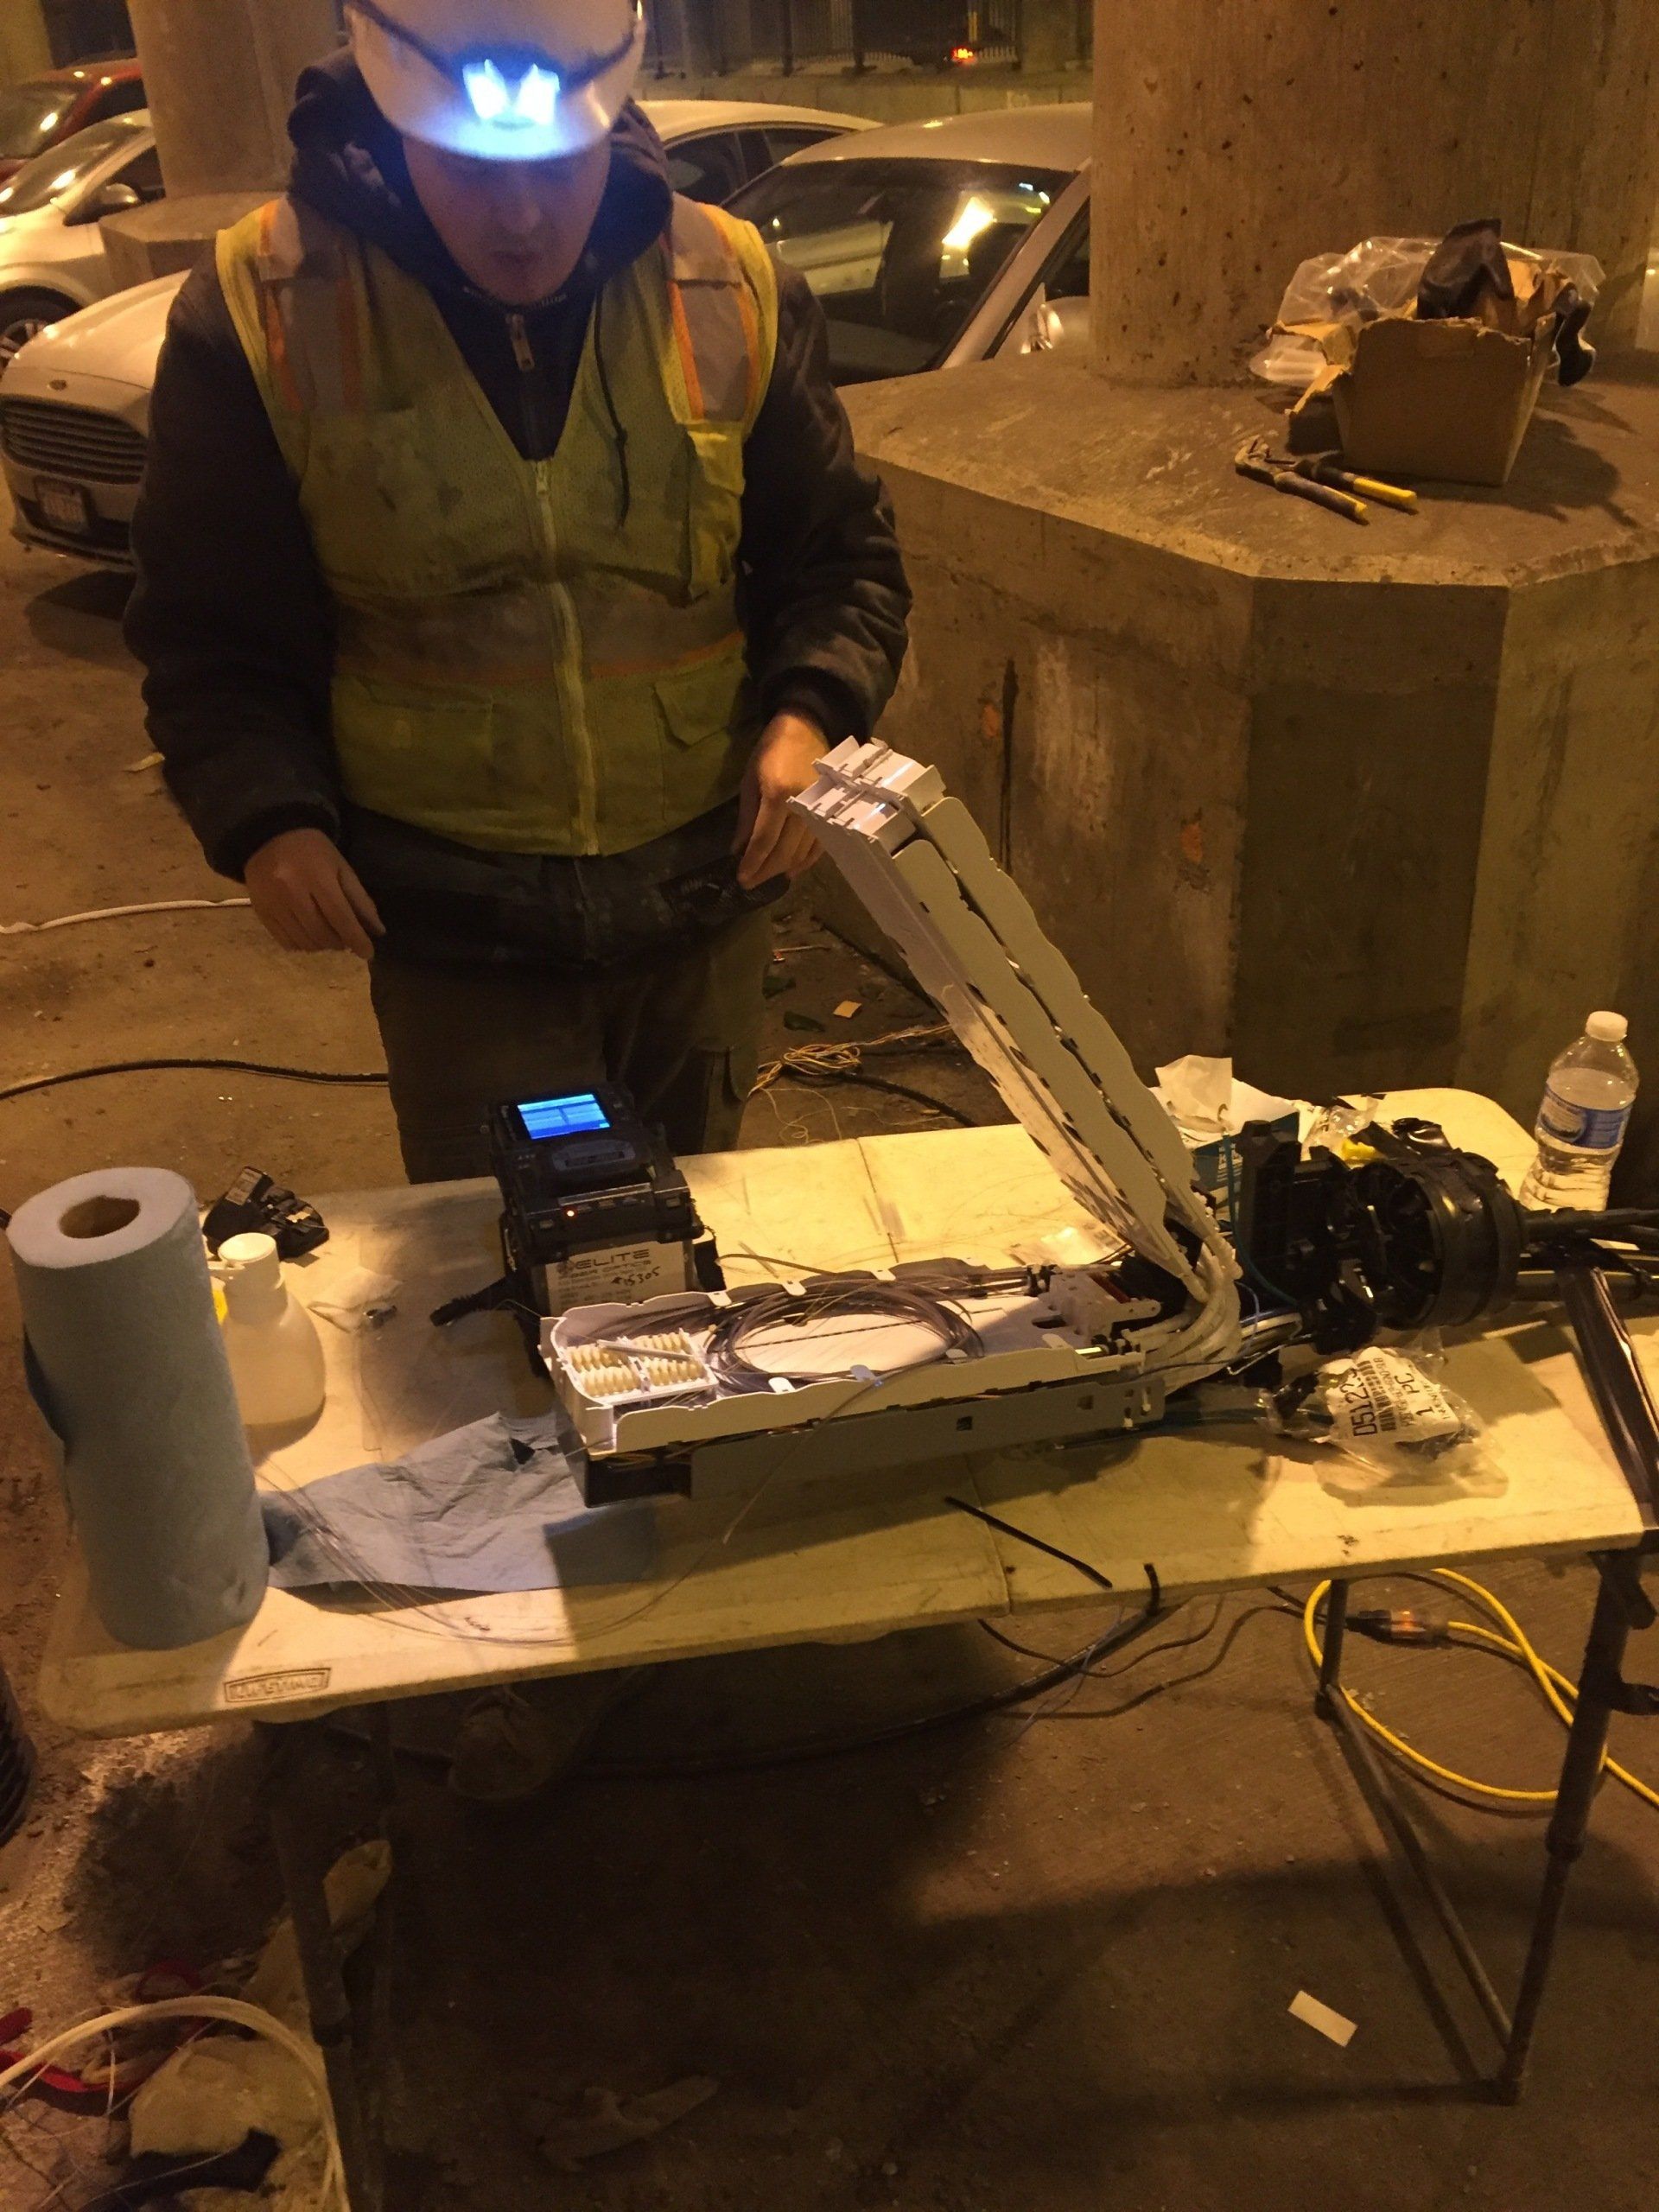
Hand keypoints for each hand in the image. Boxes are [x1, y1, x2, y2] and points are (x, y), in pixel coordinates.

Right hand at [243, 828, 383, 958]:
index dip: (356, 939)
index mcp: (317, 877)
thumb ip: (359, 899)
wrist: (268, 836)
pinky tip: (309, 936)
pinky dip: (302, 945)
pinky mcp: (260, 912)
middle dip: (339, 942)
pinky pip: (285, 941)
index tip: (368, 953)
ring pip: (304, 942)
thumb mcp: (341, 867)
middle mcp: (292, 892)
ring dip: (322, 946)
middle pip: (322, 933)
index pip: (340, 917)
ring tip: (329, 937)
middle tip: (346, 939)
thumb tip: (377, 930)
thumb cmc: (312, 850)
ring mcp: (273, 904)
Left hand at [734, 712, 829, 889]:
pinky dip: (805, 861)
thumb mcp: (750, 780)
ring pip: (801, 853)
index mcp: (778, 795)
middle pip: (784, 852)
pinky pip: (819, 846)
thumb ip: (746, 818)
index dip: (752, 863)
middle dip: (765, 871)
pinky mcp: (830, 813)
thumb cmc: (771, 751)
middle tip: (751, 882)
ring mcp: (820, 811)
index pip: (764, 840)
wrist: (807, 730)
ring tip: (768, 878)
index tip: (741, 879)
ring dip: (783, 869)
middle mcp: (802, 806)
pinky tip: (792, 870)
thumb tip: (738, 851)